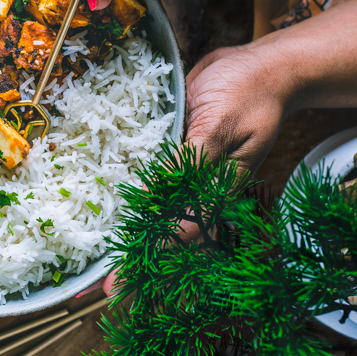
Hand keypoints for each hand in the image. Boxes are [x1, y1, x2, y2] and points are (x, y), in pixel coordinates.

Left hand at [76, 41, 294, 297]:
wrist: (263, 65)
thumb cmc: (250, 92)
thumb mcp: (219, 125)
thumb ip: (187, 161)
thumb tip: (152, 195)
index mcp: (216, 189)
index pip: (177, 235)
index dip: (145, 260)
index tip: (115, 286)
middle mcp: (200, 186)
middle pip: (161, 231)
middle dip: (131, 259)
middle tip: (93, 290)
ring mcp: (188, 168)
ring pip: (153, 209)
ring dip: (127, 232)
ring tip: (93, 261)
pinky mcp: (177, 147)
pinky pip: (151, 176)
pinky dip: (131, 194)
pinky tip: (105, 206)